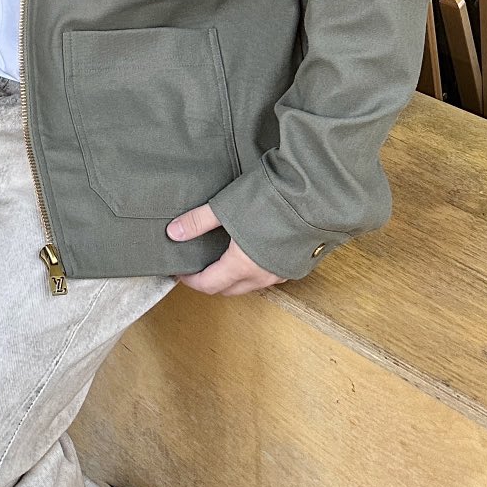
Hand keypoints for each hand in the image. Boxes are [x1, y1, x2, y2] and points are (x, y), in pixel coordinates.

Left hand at [166, 205, 285, 296]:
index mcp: (242, 266)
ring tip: (220, 259)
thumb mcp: (226, 206)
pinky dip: (252, 271)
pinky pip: (267, 276)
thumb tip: (172, 233)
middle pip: (229, 289)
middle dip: (210, 282)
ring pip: (249, 284)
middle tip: (197, 266)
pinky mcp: (295, 264)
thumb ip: (198, 221)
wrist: (313, 197)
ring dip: (232, 278)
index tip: (180, 271)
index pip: (209, 285)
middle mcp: (262, 276)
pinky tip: (250, 252)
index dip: (191, 281)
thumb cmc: (269, 200)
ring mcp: (281, 273)